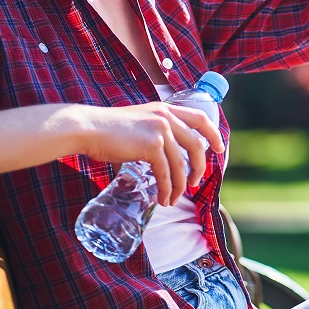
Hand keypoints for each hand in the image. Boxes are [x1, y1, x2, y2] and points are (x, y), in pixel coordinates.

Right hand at [81, 102, 224, 205]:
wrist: (88, 128)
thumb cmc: (108, 129)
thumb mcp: (139, 123)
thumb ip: (154, 134)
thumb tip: (162, 160)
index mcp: (165, 109)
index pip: (200, 117)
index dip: (214, 134)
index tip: (220, 148)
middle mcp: (166, 117)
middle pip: (197, 145)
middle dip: (199, 168)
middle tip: (195, 182)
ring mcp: (160, 130)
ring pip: (181, 164)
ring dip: (180, 186)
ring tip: (173, 199)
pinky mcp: (152, 145)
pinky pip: (166, 173)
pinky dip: (167, 189)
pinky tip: (163, 198)